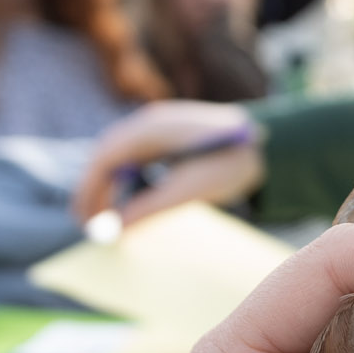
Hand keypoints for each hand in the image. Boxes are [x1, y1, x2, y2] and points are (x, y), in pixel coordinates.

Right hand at [71, 100, 264, 226]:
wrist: (268, 142)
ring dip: (110, 188)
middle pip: (106, 157)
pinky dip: (127, 182)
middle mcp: (149, 123)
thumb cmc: (232, 161)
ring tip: (109, 220)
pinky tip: (131, 204)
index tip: (85, 221)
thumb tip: (115, 229)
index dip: (90, 190)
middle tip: (90, 226)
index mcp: (152, 128)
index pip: (105, 157)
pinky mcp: (166, 138)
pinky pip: (135, 160)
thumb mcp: (190, 190)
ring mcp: (157, 128)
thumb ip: (151, 207)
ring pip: (118, 159)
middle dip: (95, 192)